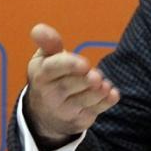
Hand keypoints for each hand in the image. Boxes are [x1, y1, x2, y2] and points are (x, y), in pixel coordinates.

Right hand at [23, 23, 120, 147]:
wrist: (44, 114)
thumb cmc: (50, 77)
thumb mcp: (45, 58)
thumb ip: (48, 42)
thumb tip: (39, 29)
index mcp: (41, 74)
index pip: (53, 68)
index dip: (70, 65)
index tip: (85, 64)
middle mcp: (49, 95)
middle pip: (71, 84)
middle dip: (87, 79)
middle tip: (96, 75)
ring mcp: (64, 110)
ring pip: (86, 99)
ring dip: (99, 90)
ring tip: (103, 83)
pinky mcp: (78, 121)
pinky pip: (96, 110)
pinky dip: (107, 101)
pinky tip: (111, 93)